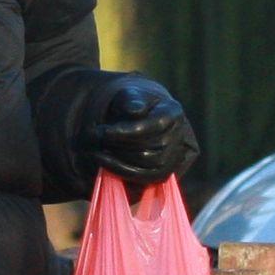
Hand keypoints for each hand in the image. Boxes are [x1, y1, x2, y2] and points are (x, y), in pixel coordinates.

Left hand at [82, 76, 198, 186]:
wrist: (135, 117)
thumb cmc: (131, 103)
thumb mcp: (128, 95)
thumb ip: (132, 100)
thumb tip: (136, 111)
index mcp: (173, 112)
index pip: (154, 127)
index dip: (127, 132)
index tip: (103, 131)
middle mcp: (178, 136)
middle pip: (150, 148)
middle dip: (119, 146)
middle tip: (95, 140)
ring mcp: (173, 157)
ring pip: (147, 166)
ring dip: (119, 161)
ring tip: (97, 151)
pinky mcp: (163, 173)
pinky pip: (145, 179)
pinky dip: (122, 172)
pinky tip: (105, 163)